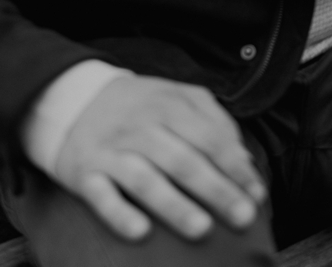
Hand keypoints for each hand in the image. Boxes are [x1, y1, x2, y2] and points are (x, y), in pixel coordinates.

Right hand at [48, 74, 264, 243]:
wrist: (73, 101)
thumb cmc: (140, 107)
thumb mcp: (179, 99)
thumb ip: (214, 123)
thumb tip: (243, 161)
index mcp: (171, 106)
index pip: (212, 139)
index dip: (236, 168)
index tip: (257, 194)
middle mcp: (142, 129)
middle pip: (185, 162)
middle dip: (217, 190)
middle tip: (243, 217)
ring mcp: (112, 152)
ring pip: (146, 181)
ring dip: (175, 205)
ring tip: (202, 228)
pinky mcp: (85, 175)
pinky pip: (102, 197)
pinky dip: (120, 214)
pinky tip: (140, 232)